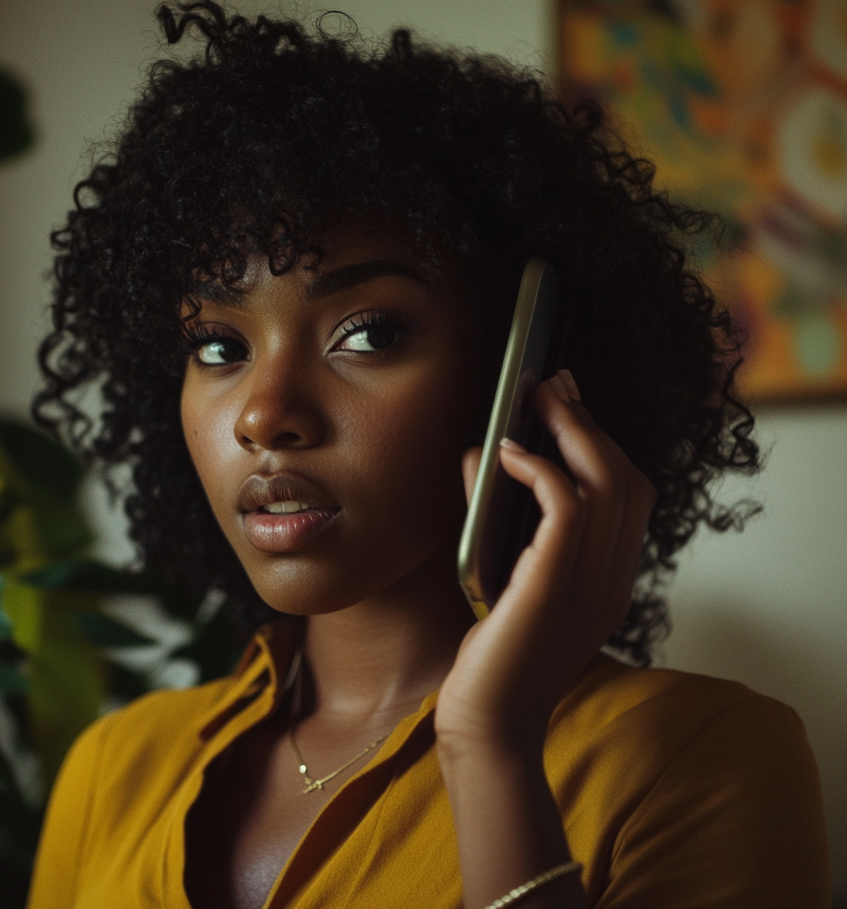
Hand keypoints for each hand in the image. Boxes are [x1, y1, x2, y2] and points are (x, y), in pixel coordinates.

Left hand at [435, 370, 656, 755]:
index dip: (604, 443)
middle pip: (627, 480)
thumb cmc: (489, 656)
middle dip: (590, 423)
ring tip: (535, 401)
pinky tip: (507, 455)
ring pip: (607, 485)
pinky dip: (539, 470)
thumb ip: (499, 518)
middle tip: (554, 385)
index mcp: (608, 579)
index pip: (631, 496)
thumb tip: (481, 453)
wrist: (485, 726)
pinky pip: (566, 508)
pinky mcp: (553, 588)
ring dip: (570, 432)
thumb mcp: (503, 575)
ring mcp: (591, 587)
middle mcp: (611, 580)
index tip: (570, 405)